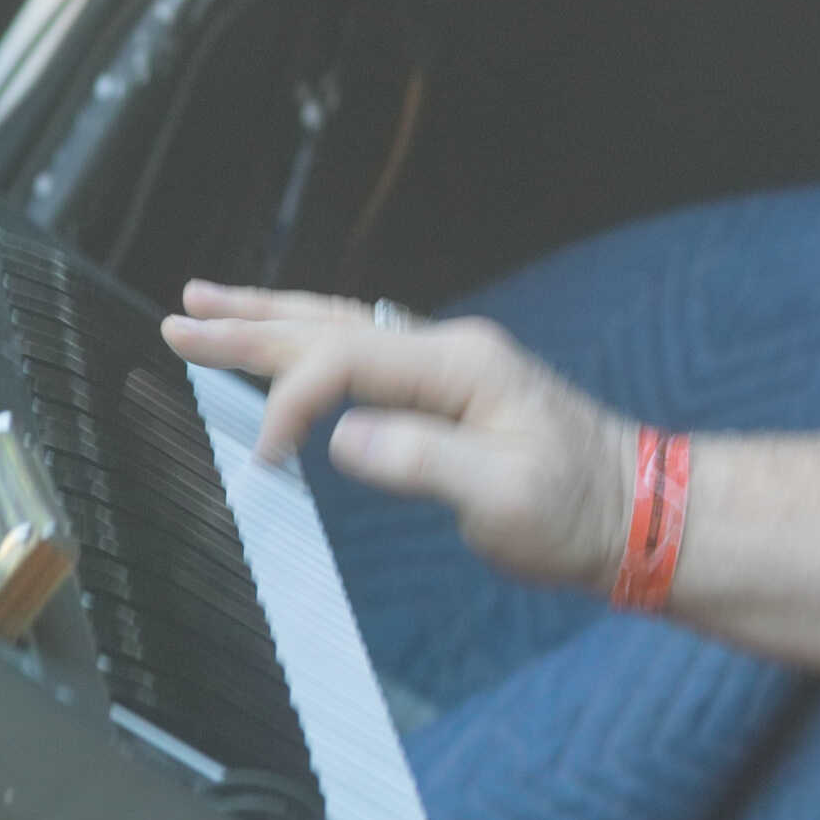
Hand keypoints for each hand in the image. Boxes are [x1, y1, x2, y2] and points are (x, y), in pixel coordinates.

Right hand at [162, 282, 636, 589]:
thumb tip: (343, 440)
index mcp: (460, 366)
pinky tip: (289, 342)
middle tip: (179, 316)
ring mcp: (450, 368)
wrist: (641, 514)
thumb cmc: (580, 511)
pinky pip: (363, 353)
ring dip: (273, 320)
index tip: (260, 459)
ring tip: (209, 305)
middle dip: (250, 322)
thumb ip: (421, 463)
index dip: (290, 402)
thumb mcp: (505, 498)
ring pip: (343, 328)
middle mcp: (450, 352)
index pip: (346, 360)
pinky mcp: (451, 393)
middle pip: (330, 324)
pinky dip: (311, 343)